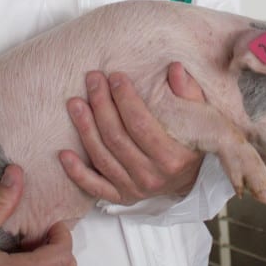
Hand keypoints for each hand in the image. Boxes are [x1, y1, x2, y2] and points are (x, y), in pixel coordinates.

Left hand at [60, 63, 205, 203]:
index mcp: (173, 158)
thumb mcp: (201, 117)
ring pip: (102, 157)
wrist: (190, 179)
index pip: (141, 124)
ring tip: (75, 103)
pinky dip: (77, 172)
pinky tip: (64, 153)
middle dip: (101, 105)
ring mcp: (134, 189)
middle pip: (117, 138)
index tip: (115, 77)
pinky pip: (94, 186)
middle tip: (92, 79)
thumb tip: (174, 68)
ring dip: (85, 129)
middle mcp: (152, 177)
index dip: (125, 99)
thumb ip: (188, 93)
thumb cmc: (193, 142)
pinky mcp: (121, 197)